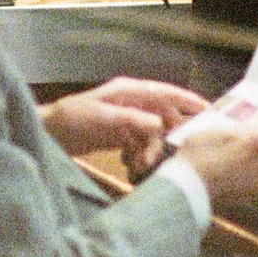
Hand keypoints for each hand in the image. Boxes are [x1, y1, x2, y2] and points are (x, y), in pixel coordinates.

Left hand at [40, 77, 210, 169]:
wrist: (48, 135)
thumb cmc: (71, 119)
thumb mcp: (101, 118)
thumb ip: (131, 119)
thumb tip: (158, 124)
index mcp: (129, 91)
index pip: (165, 92)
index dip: (188, 100)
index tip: (209, 111)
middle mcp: (131, 103)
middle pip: (164, 116)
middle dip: (169, 136)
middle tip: (173, 154)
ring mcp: (126, 120)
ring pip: (153, 134)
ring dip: (152, 150)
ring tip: (142, 165)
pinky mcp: (121, 136)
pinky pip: (141, 146)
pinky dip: (141, 156)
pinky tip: (133, 165)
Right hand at [175, 110, 257, 210]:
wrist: (189, 189)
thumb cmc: (198, 154)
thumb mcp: (213, 127)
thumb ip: (235, 125)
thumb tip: (244, 123)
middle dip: (257, 138)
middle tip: (237, 138)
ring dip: (252, 157)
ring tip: (229, 158)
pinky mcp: (255, 194)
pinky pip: (256, 178)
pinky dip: (246, 174)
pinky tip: (228, 173)